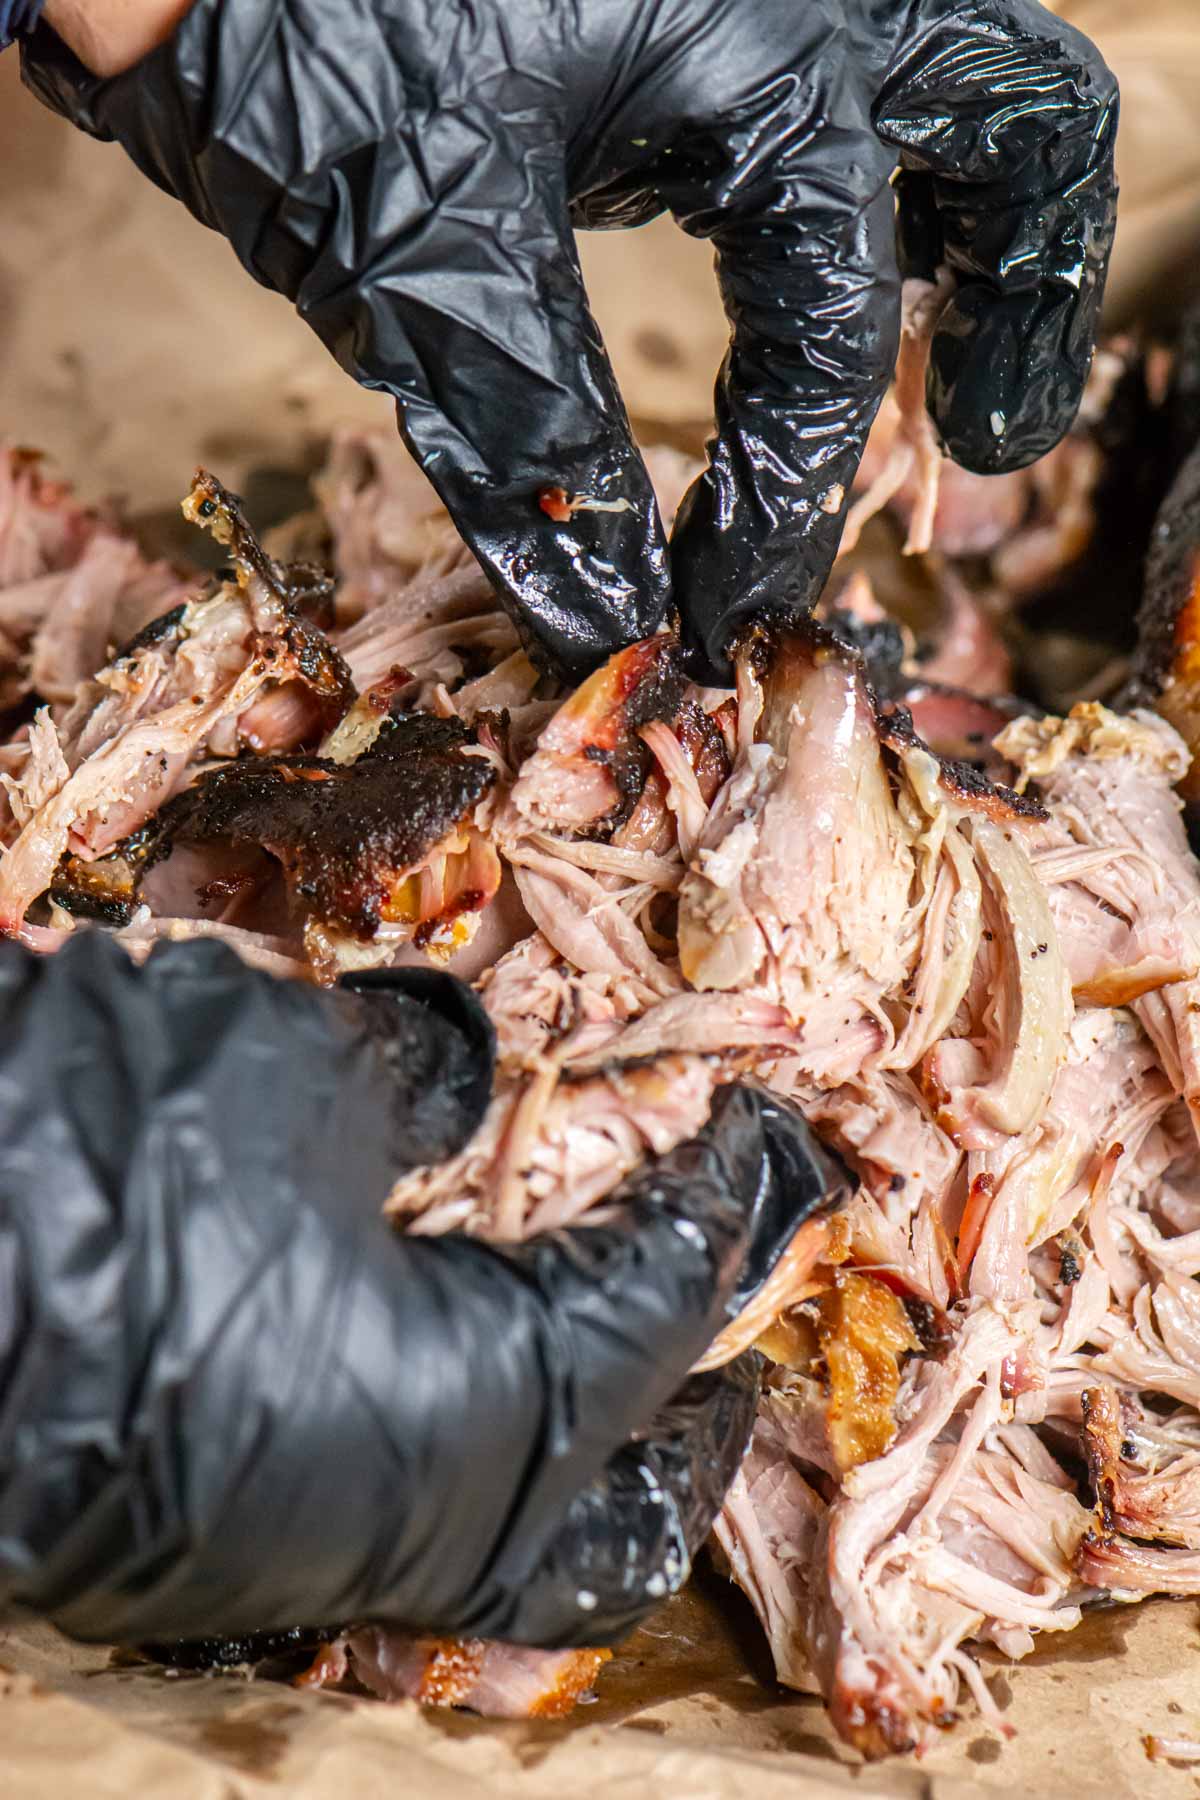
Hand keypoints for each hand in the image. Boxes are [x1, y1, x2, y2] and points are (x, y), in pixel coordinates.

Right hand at [0, 933, 843, 1646]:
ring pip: (493, 1541)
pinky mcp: (195, 1543)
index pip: (656, 1311)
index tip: (765, 1146)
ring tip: (605, 1347)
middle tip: (727, 1329)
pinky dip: (458, 1441)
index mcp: (467, 1414)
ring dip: (574, 1449)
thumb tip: (462, 1075)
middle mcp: (393, 1528)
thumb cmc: (86, 1167)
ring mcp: (279, 1558)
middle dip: (686, 1425)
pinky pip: (385, 1515)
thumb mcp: (279, 1074)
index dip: (722, 1212)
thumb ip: (409, 1076)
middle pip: (605, 1519)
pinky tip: (440, 1348)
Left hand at [20, 0, 1116, 682]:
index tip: (724, 612)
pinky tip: (833, 283)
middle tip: (990, 440)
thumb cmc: (289, 39)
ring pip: (961, 79)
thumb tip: (611, 620)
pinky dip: (875, 190)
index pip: (829, 311)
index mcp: (762, 33)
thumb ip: (541, 446)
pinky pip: (848, 92)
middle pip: (1016, 119)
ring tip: (970, 379)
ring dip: (986, 226)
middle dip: (1023, 296)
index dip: (788, 491)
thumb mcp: (428, 259)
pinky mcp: (700, 16)